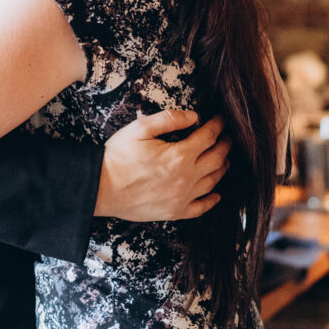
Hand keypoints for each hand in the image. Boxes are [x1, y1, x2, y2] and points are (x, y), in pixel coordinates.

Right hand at [94, 110, 228, 221]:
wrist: (100, 187)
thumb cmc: (118, 156)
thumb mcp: (140, 128)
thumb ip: (170, 119)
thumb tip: (194, 116)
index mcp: (180, 155)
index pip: (209, 136)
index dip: (218, 125)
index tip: (221, 119)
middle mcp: (186, 178)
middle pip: (217, 158)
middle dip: (225, 145)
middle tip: (228, 137)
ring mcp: (182, 197)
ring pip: (213, 181)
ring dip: (222, 168)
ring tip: (223, 159)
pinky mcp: (175, 212)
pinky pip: (201, 207)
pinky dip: (212, 199)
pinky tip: (216, 194)